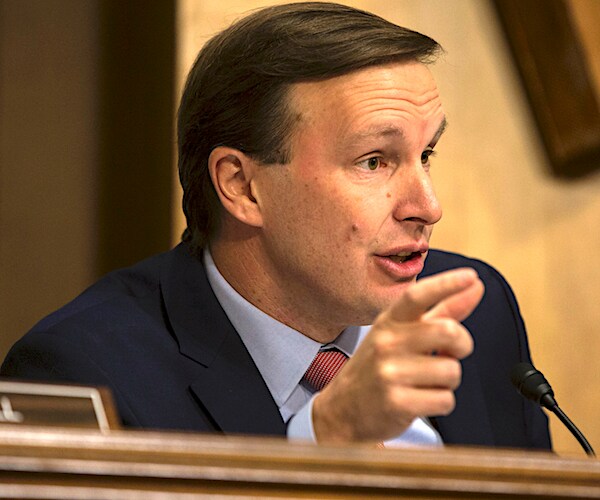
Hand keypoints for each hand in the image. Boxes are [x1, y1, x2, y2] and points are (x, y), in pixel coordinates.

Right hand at [312, 267, 483, 442]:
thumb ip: (442, 310)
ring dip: (448, 381)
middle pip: (449, 331)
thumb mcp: (401, 334)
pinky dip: (440, 403)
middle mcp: (387, 343)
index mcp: (389, 322)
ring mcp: (390, 372)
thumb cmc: (378, 367)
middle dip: (462, 345)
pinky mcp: (397, 402)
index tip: (471, 277)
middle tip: (451, 352)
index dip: (446, 284)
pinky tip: (420, 400)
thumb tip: (475, 286)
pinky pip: (445, 400)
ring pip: (452, 370)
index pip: (417, 296)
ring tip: (426, 382)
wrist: (344, 410)